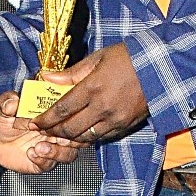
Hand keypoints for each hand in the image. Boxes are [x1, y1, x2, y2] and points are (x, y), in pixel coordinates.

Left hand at [0, 91, 80, 173]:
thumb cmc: (3, 120)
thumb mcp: (3, 107)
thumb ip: (8, 102)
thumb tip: (13, 101)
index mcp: (51, 113)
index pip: (70, 112)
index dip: (69, 114)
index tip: (58, 115)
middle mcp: (55, 130)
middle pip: (77, 135)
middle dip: (69, 137)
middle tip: (53, 135)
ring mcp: (51, 147)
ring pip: (69, 153)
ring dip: (57, 152)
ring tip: (39, 147)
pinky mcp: (44, 162)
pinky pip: (51, 164)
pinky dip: (44, 160)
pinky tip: (31, 153)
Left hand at [30, 43, 148, 142]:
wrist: (160, 67)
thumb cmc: (128, 57)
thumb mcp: (97, 58)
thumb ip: (71, 72)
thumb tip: (47, 77)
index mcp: (93, 87)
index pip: (62, 109)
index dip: (45, 118)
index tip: (35, 121)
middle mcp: (103, 107)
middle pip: (70, 128)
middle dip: (53, 131)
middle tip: (43, 130)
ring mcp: (115, 119)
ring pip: (85, 137)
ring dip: (69, 138)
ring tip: (59, 133)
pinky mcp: (125, 126)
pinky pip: (101, 137)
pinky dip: (88, 137)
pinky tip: (81, 132)